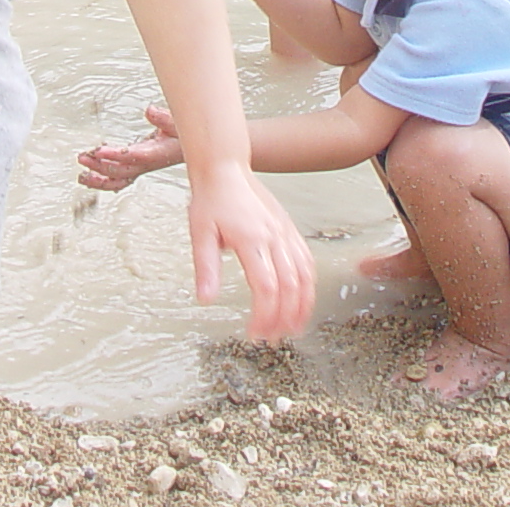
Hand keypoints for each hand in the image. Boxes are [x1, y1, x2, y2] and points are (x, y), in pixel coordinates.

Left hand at [77, 103, 183, 190]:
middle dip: (99, 166)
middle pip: (120, 171)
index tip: (98, 151)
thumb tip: (149, 110)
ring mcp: (142, 167)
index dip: (114, 155)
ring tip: (82, 175)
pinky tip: (92, 178)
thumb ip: (165, 118)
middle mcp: (147, 164)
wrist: (194, 148)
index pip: (132, 156)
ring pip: (118, 179)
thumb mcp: (179, 122)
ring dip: (99, 179)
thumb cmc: (186, 135)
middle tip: (82, 157)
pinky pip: (120, 177)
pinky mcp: (139, 166)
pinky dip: (106, 180)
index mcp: (156, 154)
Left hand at [187, 158, 317, 341]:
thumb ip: (205, 268)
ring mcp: (285, 232)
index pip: (266, 287)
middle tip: (274, 339)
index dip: (264, 315)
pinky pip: (307, 261)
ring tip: (294, 328)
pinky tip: (303, 299)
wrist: (225, 169)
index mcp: (252, 238)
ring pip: (305, 274)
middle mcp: (274, 236)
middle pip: (290, 285)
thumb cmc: (211, 200)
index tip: (255, 334)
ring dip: (303, 305)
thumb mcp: (200, 233)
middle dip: (285, 317)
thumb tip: (205, 299)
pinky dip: (309, 285)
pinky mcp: (289, 230)